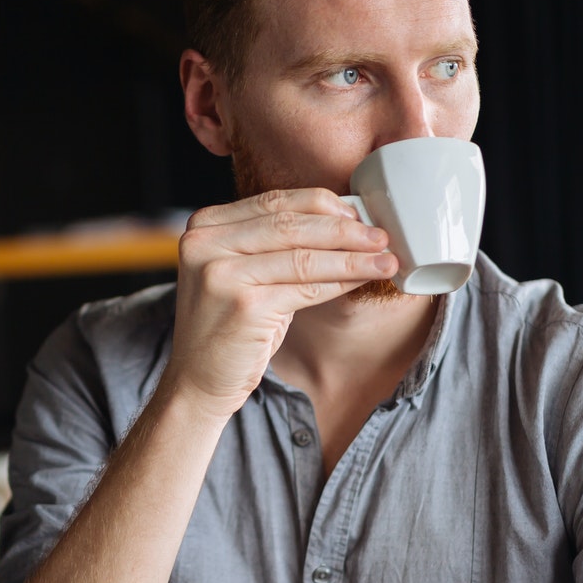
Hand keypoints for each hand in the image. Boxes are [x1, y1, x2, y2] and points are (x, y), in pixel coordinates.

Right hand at [163, 190, 394, 418]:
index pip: (274, 202)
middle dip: (344, 229)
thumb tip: (343, 221)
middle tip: (381, 235)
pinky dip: (341, 281)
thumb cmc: (228, 325)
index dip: (322, 204)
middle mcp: (206, 243)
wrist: (197, 380)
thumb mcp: (241, 271)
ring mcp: (222, 274)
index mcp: (204, 226)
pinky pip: (306, 288)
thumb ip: (272, 243)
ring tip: (385, 259)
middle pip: (291, 226)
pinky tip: (362, 279)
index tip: (358, 214)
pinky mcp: (244, 306)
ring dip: (352, 257)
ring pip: (303, 257)